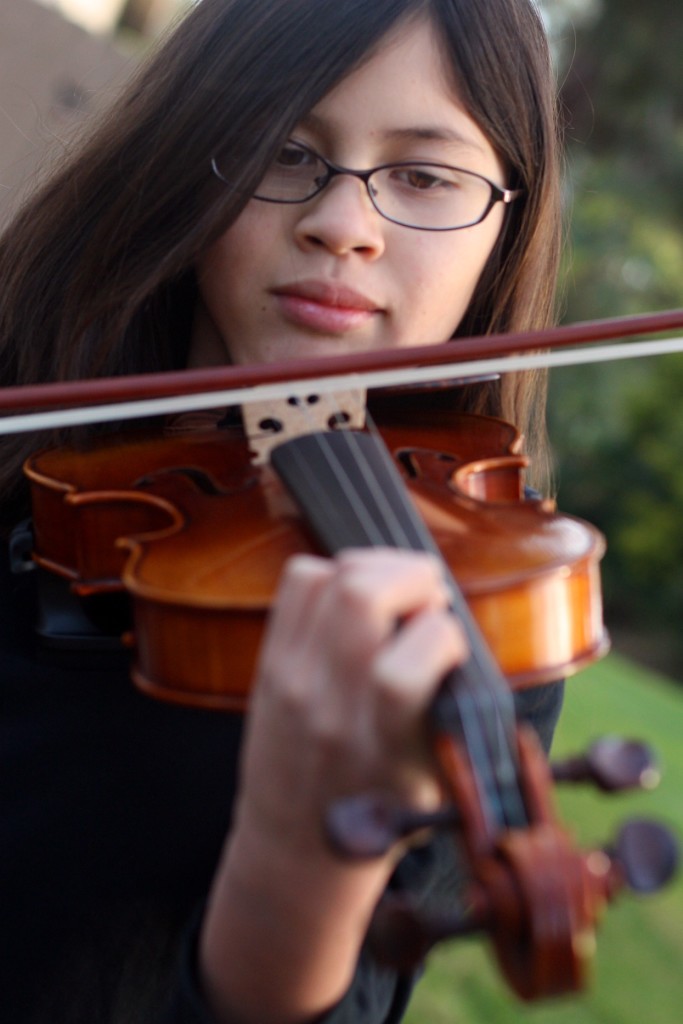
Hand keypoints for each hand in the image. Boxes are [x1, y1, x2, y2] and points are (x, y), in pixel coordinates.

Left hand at [200, 548, 467, 1023]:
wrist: (297, 853)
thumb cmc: (382, 817)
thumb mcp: (437, 777)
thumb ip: (453, 705)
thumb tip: (455, 623)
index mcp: (385, 742)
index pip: (417, 651)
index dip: (447, 630)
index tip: (452, 646)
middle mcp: (330, 705)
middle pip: (361, 593)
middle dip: (409, 574)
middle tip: (427, 595)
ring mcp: (291, 680)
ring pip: (326, 576)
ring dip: (373, 567)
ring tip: (394, 592)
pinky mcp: (269, 665)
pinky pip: (297, 583)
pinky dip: (333, 574)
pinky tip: (355, 602)